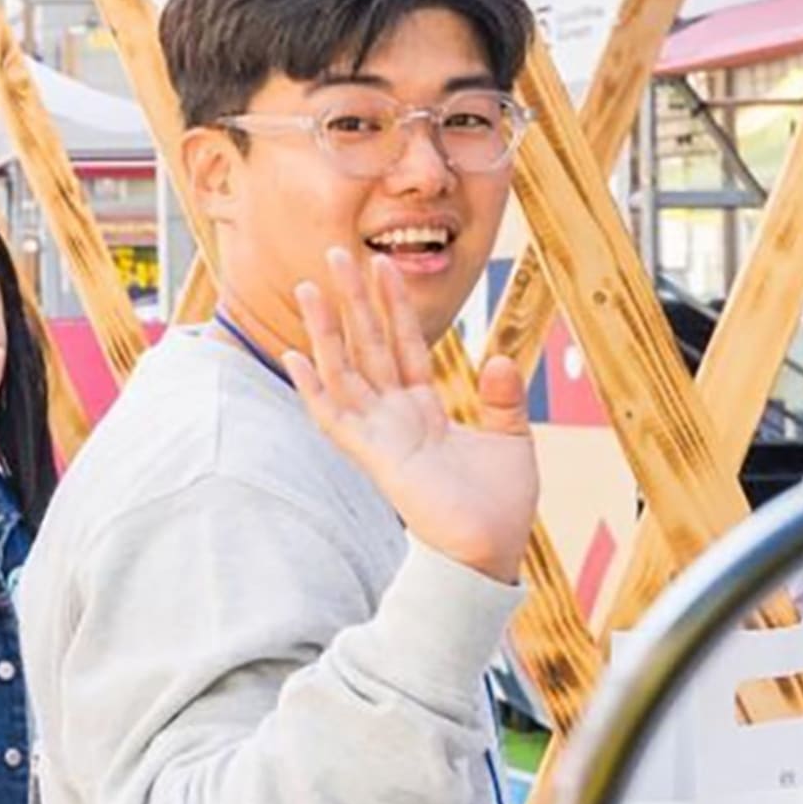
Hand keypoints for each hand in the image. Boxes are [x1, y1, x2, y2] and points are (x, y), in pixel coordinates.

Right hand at [281, 249, 537, 583]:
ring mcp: (379, 434)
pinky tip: (290, 356)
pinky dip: (311, 388)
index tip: (384, 264)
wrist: (490, 549)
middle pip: (368, 345)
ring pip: (344, 370)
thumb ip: (503, 399)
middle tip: (336, 253)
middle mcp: (395, 415)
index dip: (394, 306)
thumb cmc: (499, 506)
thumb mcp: (511, 441)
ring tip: (308, 287)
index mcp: (425, 408)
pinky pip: (332, 417)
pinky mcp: (372, 456)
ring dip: (325, 329)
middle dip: (353, 300)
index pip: (404, 344)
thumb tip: (501, 357)